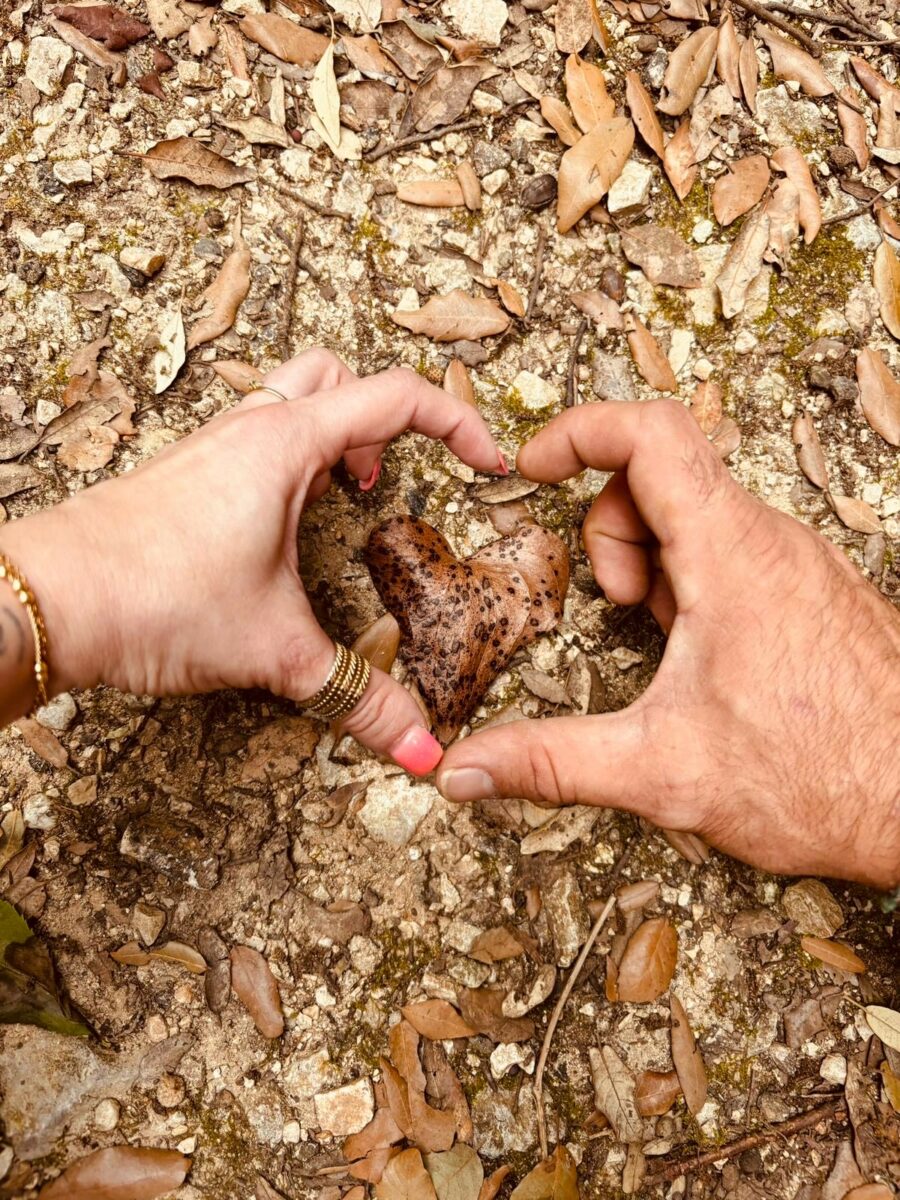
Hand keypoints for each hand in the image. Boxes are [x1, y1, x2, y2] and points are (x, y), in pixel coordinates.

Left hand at [0, 349, 502, 772]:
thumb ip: (357, 696)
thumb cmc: (150, 597)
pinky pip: (251, 441)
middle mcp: (248, 430)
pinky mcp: (183, 476)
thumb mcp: (275, 648)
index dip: (459, 423)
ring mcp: (209, 448)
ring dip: (331, 438)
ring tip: (344, 502)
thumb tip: (420, 746)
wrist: (45, 600)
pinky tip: (280, 532)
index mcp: (286, 444)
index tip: (487, 464)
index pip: (398, 397)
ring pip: (288, 402)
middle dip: (382, 418)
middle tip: (391, 481)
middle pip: (337, 376)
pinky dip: (287, 464)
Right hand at [436, 400, 899, 888]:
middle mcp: (772, 544)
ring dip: (653, 558)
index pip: (649, 434)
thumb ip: (551, 762)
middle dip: (611, 528)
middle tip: (616, 603)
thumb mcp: (663, 770)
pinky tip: (700, 650)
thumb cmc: (827, 779)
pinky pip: (737, 551)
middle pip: (665, 472)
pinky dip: (694, 580)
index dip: (578, 431)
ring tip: (656, 630)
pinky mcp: (812, 593)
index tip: (536, 465)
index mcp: (732, 557)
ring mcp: (798, 565)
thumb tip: (466, 768)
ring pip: (701, 512)